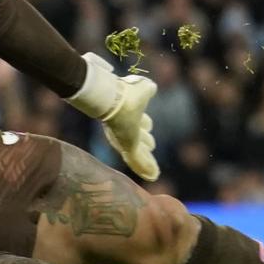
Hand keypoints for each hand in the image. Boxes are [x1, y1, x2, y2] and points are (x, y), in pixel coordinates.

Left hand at [67, 51, 160, 179]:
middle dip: (145, 144)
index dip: (145, 126)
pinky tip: (153, 176)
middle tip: (152, 146)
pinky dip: (146, 167)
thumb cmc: (123, 91)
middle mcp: (125, 129)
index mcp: (128, 115)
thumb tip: (151, 87)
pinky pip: (138, 160)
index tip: (149, 127)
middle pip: (136, 140)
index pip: (138, 124)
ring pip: (138, 154)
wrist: (109, 99)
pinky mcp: (127, 146)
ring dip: (146, 162)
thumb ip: (146, 87)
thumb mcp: (142, 87)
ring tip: (153, 173)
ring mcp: (125, 139)